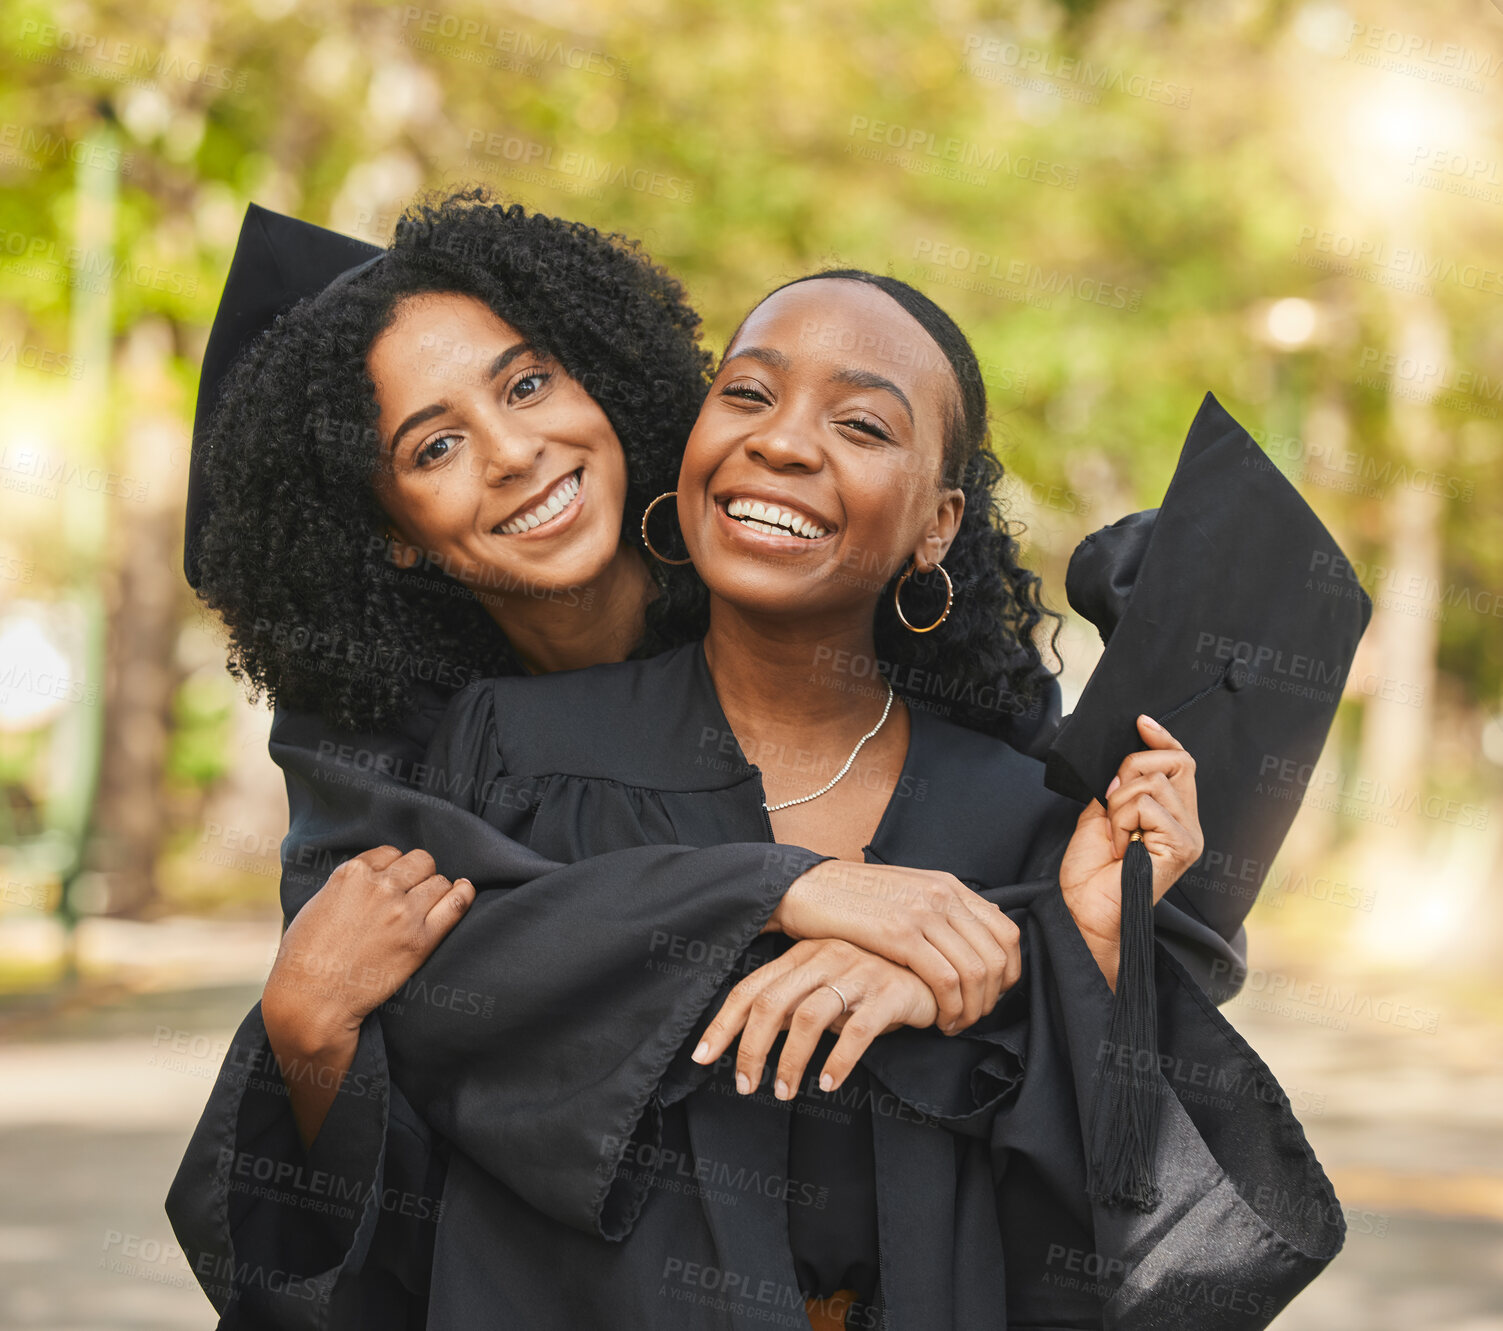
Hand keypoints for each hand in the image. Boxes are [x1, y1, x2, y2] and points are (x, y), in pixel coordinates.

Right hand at [262, 846, 475, 1057]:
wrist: (312, 1001)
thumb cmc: (305, 958)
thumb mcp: (318, 905)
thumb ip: (347, 886)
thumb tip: (370, 877)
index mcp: (352, 875)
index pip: (391, 853)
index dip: (393, 869)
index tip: (392, 884)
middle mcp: (380, 888)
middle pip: (420, 862)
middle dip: (417, 875)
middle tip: (411, 895)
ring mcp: (402, 913)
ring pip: (439, 881)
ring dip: (436, 891)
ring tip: (429, 906)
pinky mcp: (420, 940)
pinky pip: (455, 904)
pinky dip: (463, 895)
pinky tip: (463, 892)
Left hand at [690, 938, 939, 1100]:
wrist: (936, 967)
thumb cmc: (875, 982)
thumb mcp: (829, 985)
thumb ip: (795, 1001)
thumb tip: (751, 1038)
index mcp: (804, 953)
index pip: (751, 988)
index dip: (723, 1024)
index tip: (702, 1057)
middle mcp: (825, 956)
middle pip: (771, 1003)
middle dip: (750, 1049)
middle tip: (745, 1086)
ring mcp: (857, 972)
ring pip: (808, 1018)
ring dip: (789, 1061)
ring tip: (784, 1093)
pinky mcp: (888, 993)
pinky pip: (856, 1031)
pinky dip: (838, 1060)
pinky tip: (829, 1084)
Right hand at [766, 860, 1019, 1033]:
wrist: (806, 887)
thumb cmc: (851, 899)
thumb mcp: (905, 895)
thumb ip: (939, 912)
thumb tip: (970, 939)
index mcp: (948, 885)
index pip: (1006, 933)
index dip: (1007, 973)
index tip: (990, 996)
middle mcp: (943, 895)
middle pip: (996, 957)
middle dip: (990, 998)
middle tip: (971, 1019)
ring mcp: (923, 912)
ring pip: (976, 972)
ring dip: (971, 1009)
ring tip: (953, 1024)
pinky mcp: (900, 933)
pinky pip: (945, 980)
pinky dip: (949, 1008)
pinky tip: (936, 1020)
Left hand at [1058, 714, 1202, 986]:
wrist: (1083, 909)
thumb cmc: (1090, 871)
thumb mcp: (1101, 814)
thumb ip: (1118, 786)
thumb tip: (1123, 759)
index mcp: (1171, 815)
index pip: (1181, 761)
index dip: (1162, 738)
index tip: (1141, 721)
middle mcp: (1187, 823)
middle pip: (1174, 761)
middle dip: (1132, 768)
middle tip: (1112, 802)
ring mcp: (1188, 835)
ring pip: (1152, 782)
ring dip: (1119, 803)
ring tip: (1114, 835)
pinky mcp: (1182, 846)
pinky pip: (1147, 804)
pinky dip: (1121, 819)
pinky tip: (1119, 845)